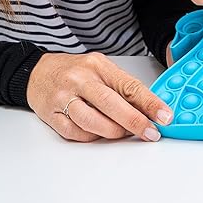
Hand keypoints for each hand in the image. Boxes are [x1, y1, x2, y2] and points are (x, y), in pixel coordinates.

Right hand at [26, 52, 172, 141]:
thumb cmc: (74, 71)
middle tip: (150, 133)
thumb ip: (121, 86)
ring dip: (113, 132)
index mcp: (98, 65)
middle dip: (134, 122)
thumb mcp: (100, 68)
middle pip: (111, 104)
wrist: (37, 72)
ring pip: (92, 121)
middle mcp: (80, 79)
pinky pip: (75, 133)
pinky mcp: (51, 114)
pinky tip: (98, 134)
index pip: (128, 85)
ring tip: (123, 133)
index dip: (149, 103)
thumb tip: (149, 108)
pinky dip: (91, 137)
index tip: (164, 116)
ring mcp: (64, 97)